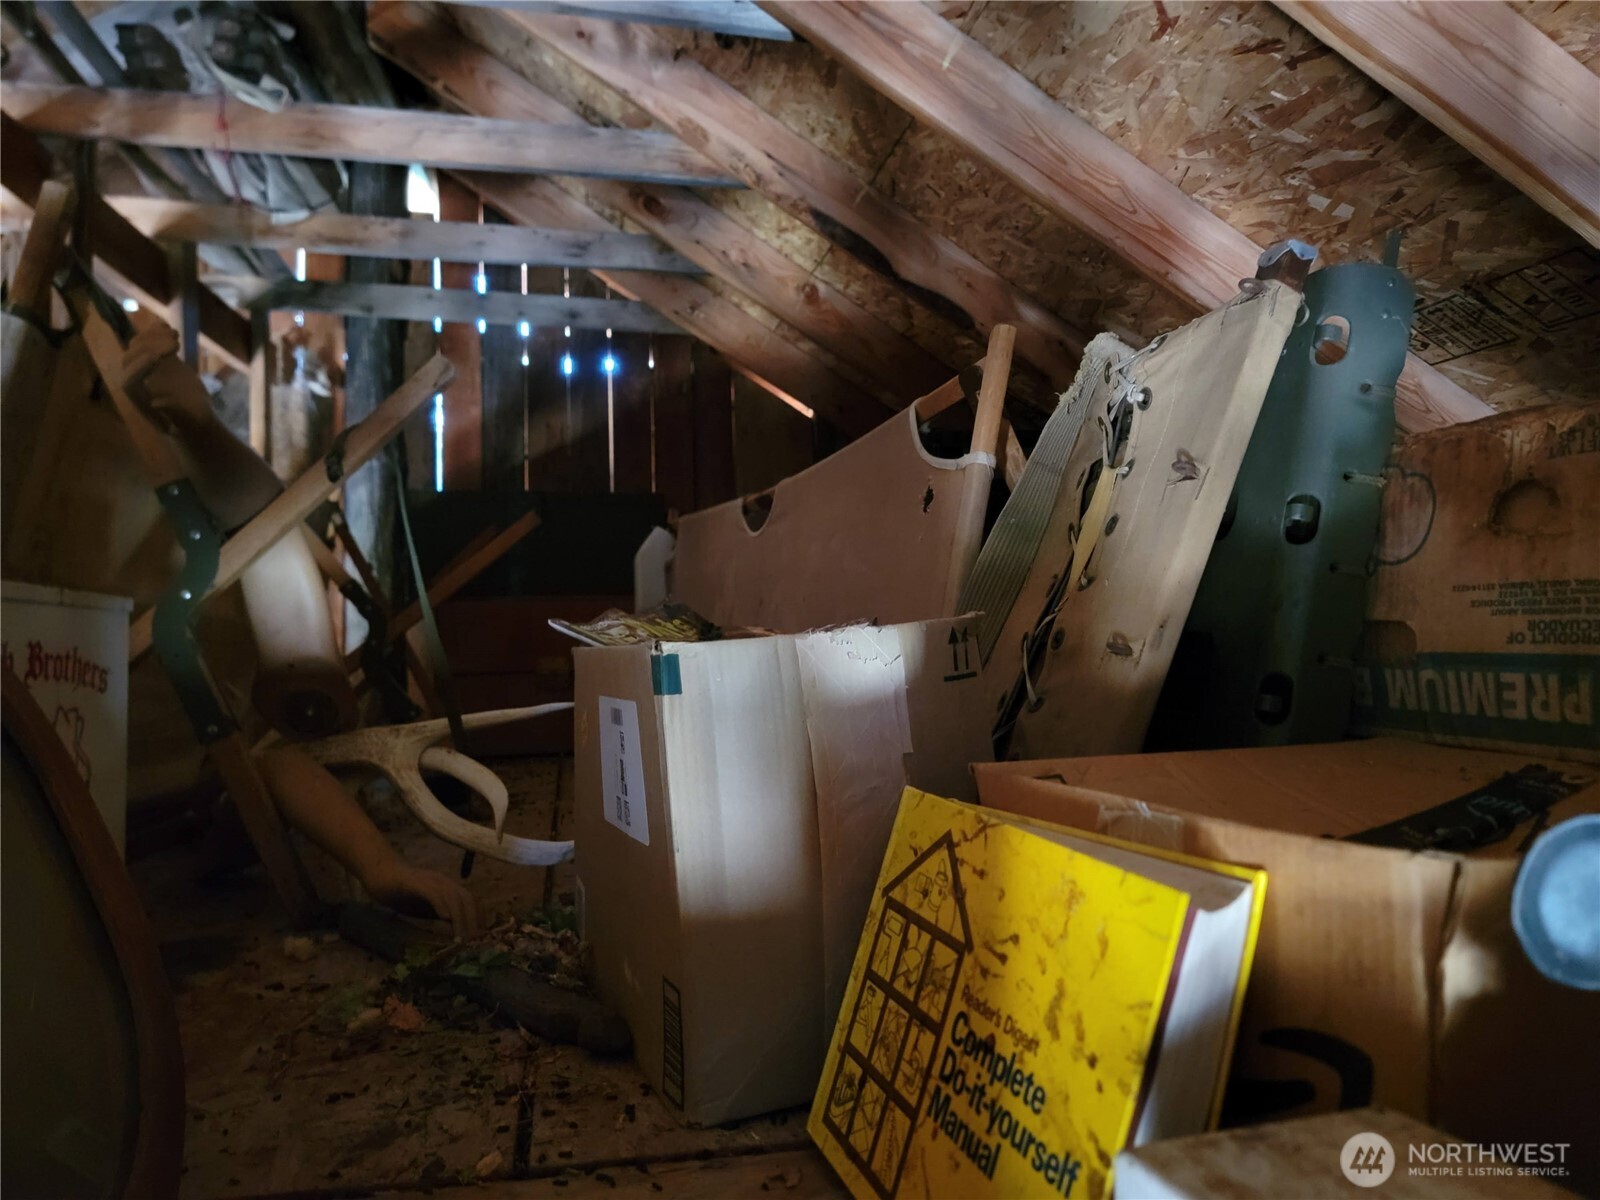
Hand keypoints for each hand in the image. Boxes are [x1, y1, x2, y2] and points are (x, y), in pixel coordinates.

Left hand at [119, 316, 215, 434]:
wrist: (194, 414)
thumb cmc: (191, 420)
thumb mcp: (188, 420)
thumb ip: (174, 412)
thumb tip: (156, 403)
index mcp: (139, 399)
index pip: (129, 379)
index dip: (140, 366)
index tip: (160, 357)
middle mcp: (135, 381)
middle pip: (130, 358)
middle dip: (150, 348)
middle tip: (177, 344)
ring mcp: (142, 366)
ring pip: (136, 345)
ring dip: (153, 336)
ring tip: (176, 335)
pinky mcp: (152, 356)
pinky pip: (146, 339)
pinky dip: (155, 330)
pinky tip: (169, 328)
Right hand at [361, 858, 479, 939]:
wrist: (380, 874)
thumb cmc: (403, 893)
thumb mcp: (426, 909)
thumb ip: (441, 917)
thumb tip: (456, 935)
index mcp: (448, 888)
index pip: (471, 903)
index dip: (477, 920)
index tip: (479, 940)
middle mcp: (444, 882)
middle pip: (468, 899)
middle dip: (473, 921)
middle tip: (473, 943)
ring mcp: (431, 880)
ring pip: (454, 897)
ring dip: (461, 918)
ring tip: (462, 937)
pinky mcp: (416, 882)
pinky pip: (433, 893)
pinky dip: (442, 905)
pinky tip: (445, 918)